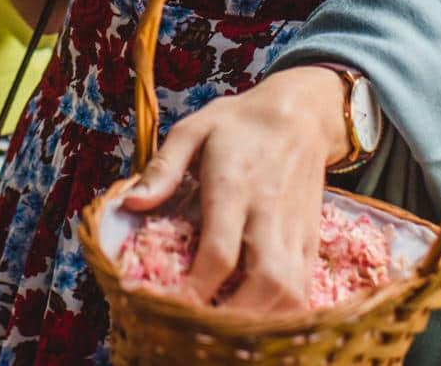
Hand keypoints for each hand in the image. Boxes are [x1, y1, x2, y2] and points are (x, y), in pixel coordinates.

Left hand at [121, 68, 344, 312]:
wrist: (300, 114)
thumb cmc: (238, 124)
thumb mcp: (192, 130)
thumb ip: (162, 168)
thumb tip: (129, 204)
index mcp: (234, 186)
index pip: (221, 250)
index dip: (199, 286)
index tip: (173, 305)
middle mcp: (269, 212)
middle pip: (266, 280)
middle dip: (235, 313)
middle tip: (201, 326)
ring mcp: (295, 228)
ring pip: (291, 290)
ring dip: (260, 317)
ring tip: (226, 324)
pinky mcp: (310, 238)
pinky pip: (304, 286)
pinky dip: (282, 310)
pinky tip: (255, 313)